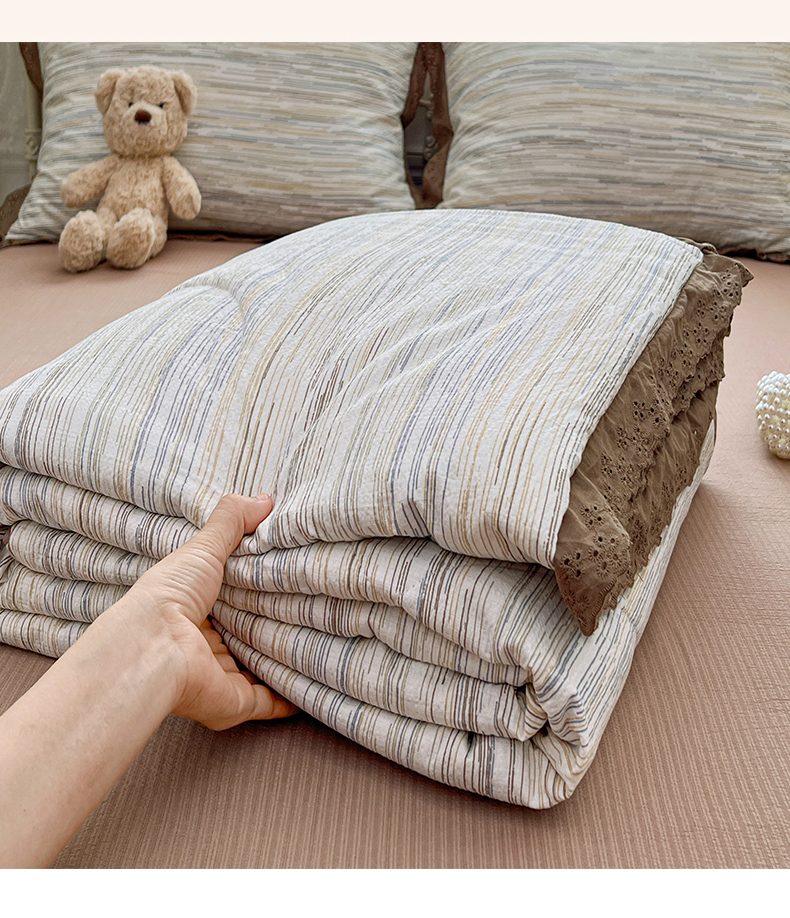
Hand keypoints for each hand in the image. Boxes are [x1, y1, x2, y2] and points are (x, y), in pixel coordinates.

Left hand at [123, 493, 297, 728]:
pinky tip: (310, 686)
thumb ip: (230, 522)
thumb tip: (264, 498)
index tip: (285, 575)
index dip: (252, 590)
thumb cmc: (169, 596)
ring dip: (281, 661)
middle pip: (242, 637)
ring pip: (256, 670)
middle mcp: (201, 646)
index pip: (226, 601)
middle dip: (270, 626)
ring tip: (318, 643)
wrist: (152, 650)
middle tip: (310, 607)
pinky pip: (268, 702)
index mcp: (190, 610)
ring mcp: (217, 676)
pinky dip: (288, 698)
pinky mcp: (233, 701)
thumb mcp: (202, 548)